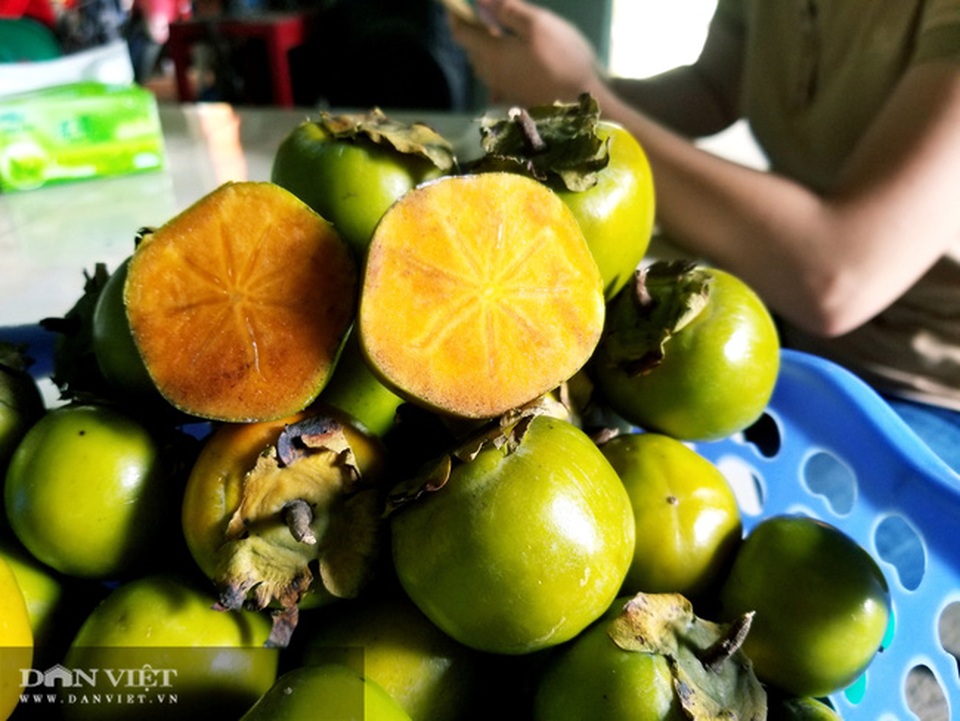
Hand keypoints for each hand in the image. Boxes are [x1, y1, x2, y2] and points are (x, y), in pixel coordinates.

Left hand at [448, 0, 605, 105]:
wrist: (582, 103)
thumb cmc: (561, 58)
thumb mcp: (538, 24)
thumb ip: (507, 10)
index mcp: (491, 53)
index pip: (461, 33)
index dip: (455, 16)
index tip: (455, 6)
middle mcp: (490, 73)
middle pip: (471, 50)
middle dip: (471, 31)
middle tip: (484, 16)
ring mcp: (502, 89)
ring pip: (483, 65)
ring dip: (484, 49)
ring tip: (498, 35)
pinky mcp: (515, 99)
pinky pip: (496, 79)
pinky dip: (497, 66)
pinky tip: (509, 62)